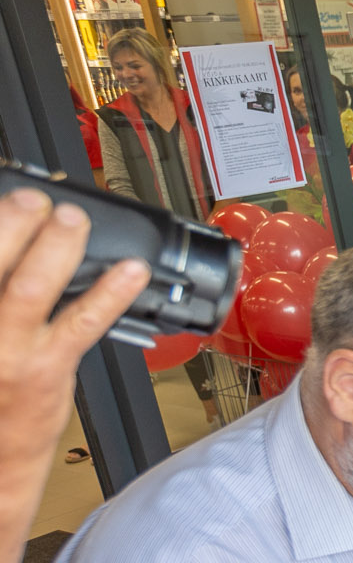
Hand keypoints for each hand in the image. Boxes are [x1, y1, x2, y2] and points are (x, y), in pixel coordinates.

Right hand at [0, 192, 149, 489]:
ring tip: (72, 220)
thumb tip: (15, 244)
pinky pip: (83, 324)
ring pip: (32, 287)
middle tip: (33, 198)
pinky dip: (110, 293)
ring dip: (56, 247)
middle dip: (11, 221)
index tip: (8, 193)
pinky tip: (131, 272)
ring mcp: (9, 348)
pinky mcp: (47, 368)